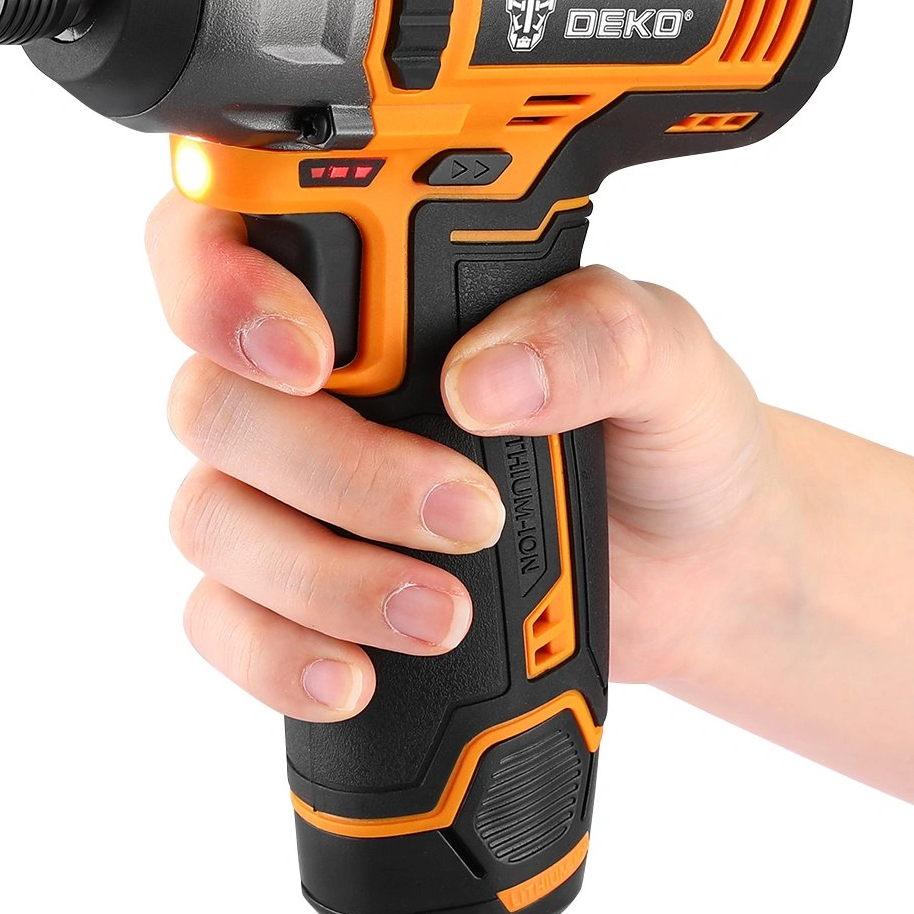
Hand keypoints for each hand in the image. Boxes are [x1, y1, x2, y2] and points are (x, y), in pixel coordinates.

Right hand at [145, 191, 797, 720]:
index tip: (312, 356)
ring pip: (212, 516)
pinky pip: (226, 620)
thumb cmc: (670, 437)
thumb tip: (482, 378)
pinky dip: (274, 654)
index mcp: (390, 290)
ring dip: (320, 575)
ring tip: (446, 613)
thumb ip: (594, 334)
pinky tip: (353, 675)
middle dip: (330, 468)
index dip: (221, 285)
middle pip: (216, 402)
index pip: (235, 239)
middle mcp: (326, 383)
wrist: (701, 569)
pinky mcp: (308, 591)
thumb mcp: (666, 358)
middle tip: (464, 509)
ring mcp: (305, 491)